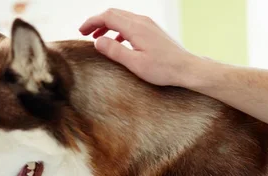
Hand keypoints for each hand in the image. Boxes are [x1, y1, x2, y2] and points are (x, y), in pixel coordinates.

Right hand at [79, 8, 201, 86]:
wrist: (187, 68)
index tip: (81, 32)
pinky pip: (131, 23)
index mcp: (135, 27)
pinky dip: (119, 29)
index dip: (91, 22)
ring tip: (99, 39)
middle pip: (113, 13)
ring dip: (108, 26)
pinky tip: (118, 42)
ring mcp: (149, 24)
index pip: (107, 16)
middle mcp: (142, 21)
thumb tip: (97, 41)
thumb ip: (114, 51)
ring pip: (122, 18)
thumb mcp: (135, 63)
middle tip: (86, 34)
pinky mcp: (153, 30)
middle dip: (97, 22)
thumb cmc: (163, 69)